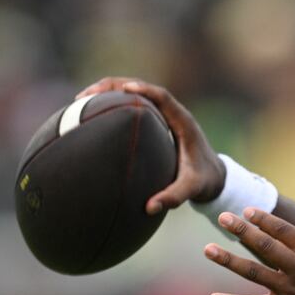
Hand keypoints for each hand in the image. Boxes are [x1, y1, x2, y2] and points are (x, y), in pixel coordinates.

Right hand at [75, 76, 224, 213]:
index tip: (124, 89)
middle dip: (112, 87)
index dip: (144, 90)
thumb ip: (175, 197)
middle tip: (85, 95)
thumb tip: (149, 208)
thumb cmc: (205, 181)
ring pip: (133, 94)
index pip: (162, 96)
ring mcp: (162, 115)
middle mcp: (171, 113)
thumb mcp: (192, 189)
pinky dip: (111, 105)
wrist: (215, 177)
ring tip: (79, 102)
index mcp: (183, 122)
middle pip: (141, 88)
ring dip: (108, 93)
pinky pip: (131, 106)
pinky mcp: (155, 121)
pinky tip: (90, 115)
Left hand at [204, 207, 294, 294]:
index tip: (247, 210)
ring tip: (208, 249)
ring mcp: (290, 289)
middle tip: (223, 218)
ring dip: (228, 259)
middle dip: (241, 230)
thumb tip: (280, 239)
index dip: (263, 219)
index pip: (284, 230)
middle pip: (265, 245)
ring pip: (253, 271)